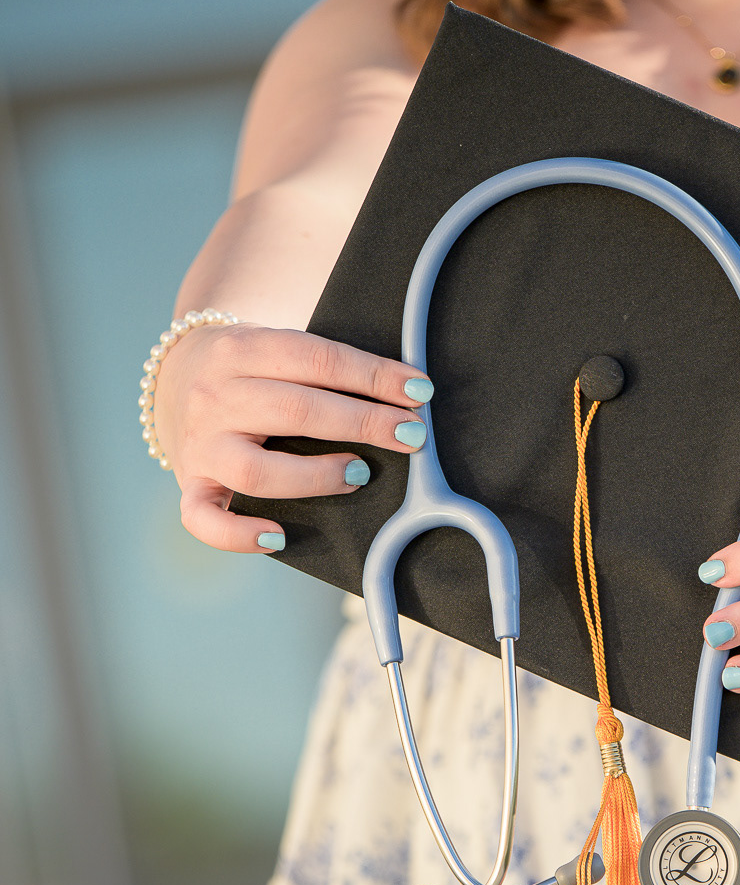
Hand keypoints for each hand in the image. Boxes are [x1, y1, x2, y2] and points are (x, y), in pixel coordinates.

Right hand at [153, 322, 431, 552]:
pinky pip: (204, 520)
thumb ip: (324, 367)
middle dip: (363, 422)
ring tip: (361, 476)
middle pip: (296, 410)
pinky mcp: (191, 486)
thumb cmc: (253, 370)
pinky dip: (239, 535)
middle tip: (412, 435)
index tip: (421, 391)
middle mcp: (215, 396)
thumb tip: (406, 394)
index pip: (317, 358)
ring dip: (316, 476)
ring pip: (256, 471)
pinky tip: (279, 536)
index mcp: (242, 349)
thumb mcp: (276, 348)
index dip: (373, 375)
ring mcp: (200, 445)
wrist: (172, 377)